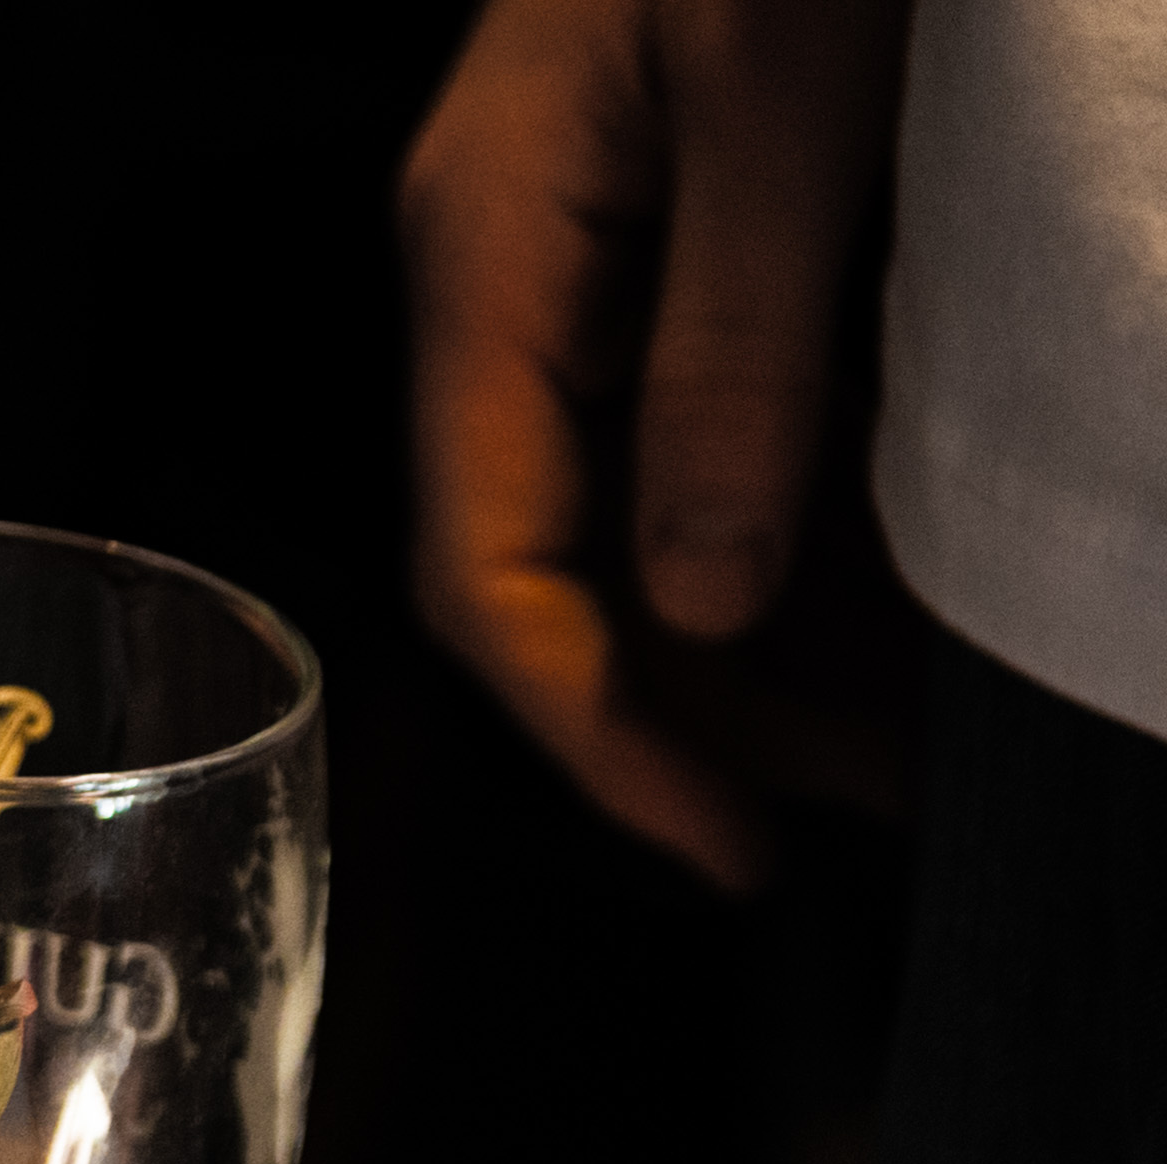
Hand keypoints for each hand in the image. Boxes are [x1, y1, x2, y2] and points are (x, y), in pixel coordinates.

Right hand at [403, 0, 910, 886]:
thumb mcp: (790, 103)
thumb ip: (736, 354)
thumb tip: (704, 592)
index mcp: (487, 251)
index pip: (493, 563)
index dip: (601, 728)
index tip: (717, 840)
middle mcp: (517, 274)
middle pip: (560, 563)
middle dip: (698, 711)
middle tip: (843, 820)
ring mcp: (598, 252)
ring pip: (644, 508)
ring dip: (764, 639)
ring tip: (896, 740)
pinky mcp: (688, 225)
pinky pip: (712, 423)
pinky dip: (802, 529)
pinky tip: (895, 594)